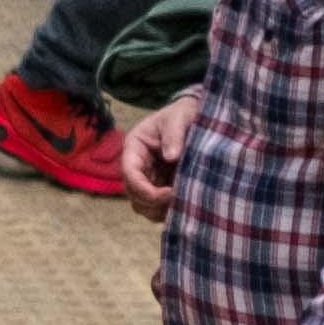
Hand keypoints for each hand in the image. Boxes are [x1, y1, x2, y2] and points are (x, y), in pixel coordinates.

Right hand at [117, 96, 196, 215]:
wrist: (194, 117)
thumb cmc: (183, 113)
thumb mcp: (179, 117)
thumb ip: (174, 134)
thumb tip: (170, 156)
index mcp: (134, 147)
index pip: (129, 173)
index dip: (144, 188)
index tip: (168, 193)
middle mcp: (137, 165)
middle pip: (133, 193)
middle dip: (152, 202)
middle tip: (180, 199)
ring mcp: (148, 178)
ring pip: (142, 205)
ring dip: (158, 210)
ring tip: (182, 205)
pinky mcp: (160, 186)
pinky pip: (156, 207)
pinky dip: (167, 211)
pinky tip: (185, 206)